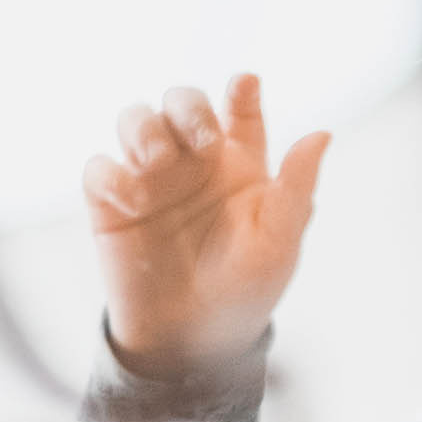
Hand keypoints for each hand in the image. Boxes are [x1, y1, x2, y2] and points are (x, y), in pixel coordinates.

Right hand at [84, 74, 329, 376]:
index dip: (242, 93)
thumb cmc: (246, 287)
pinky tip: (131, 198)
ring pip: (135, 119)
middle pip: (181, 102)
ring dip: (143, 127)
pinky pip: (99, 167)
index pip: (240, 111)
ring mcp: (151, 178)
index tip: (245, 84)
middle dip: (187, 107)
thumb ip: (297, 185)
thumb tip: (322, 134)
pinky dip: (111, 173)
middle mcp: (193, 162)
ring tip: (156, 160)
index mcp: (240, 164)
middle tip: (201, 141)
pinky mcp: (111, 203)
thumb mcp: (280, 239)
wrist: (194, 337)